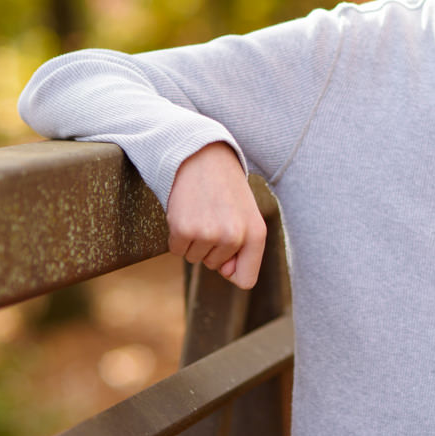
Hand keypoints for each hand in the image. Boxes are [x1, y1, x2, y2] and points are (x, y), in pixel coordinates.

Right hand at [165, 142, 266, 289]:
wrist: (202, 155)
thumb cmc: (225, 187)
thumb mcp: (246, 215)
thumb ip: (243, 248)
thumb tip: (226, 273)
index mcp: (257, 234)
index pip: (246, 280)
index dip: (232, 270)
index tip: (228, 254)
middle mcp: (236, 237)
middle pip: (215, 267)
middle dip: (211, 247)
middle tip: (213, 215)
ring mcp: (210, 234)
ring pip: (195, 259)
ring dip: (193, 240)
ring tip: (201, 211)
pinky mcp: (185, 229)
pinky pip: (177, 249)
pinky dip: (177, 236)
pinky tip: (185, 212)